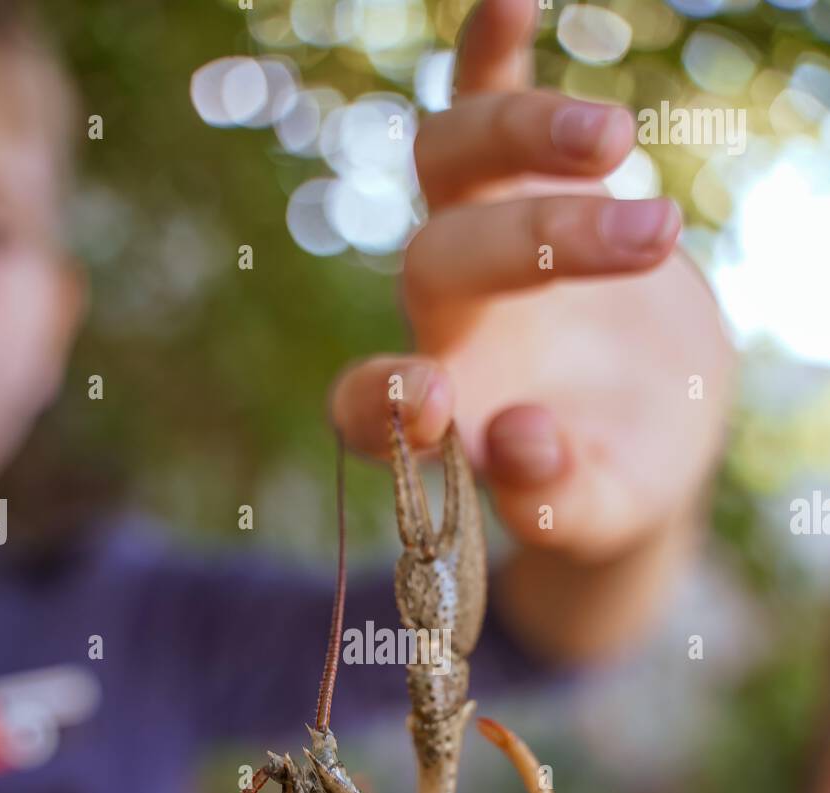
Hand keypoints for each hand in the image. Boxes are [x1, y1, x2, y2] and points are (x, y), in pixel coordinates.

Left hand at [331, 0, 734, 655]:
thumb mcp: (598, 517)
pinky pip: (482, 100)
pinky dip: (491, 54)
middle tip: (650, 240)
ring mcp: (474, 236)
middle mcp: (438, 319)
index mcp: (438, 416)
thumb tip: (517, 442)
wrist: (645, 426)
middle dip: (540, 242)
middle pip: (439, 258)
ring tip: (618, 144)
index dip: (381, 401)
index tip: (432, 401)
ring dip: (527, 137)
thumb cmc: (608, 484)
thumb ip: (558, 502)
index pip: (364, 408)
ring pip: (450, 162)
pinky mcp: (520, 181)